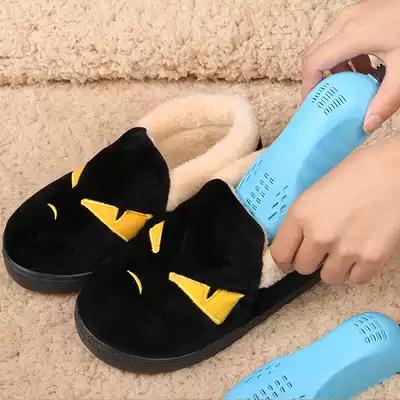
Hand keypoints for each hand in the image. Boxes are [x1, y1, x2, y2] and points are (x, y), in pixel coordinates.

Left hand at [270, 136, 399, 284]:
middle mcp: (319, 235)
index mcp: (301, 214)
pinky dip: (357, 270)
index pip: (280, 254)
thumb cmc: (357, 172)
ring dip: (333, 268)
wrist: (397, 171)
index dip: (284, 260)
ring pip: (328, 278)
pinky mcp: (372, 259)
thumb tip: (296, 241)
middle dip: (310, 260)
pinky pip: (356, 279)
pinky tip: (361, 253)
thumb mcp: (317, 191)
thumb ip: (303, 218)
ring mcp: (345, 249)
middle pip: (303, 267)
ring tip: (343, 251)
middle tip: (321, 250)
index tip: (289, 261)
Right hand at [302, 0, 399, 132]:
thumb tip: (367, 125)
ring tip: (347, 86)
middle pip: (313, 54)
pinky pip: (338, 37)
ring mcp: (352, 14)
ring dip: (330, 67)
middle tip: (323, 99)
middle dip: (315, 79)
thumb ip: (386, 99)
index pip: (313, 63)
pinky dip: (342, 56)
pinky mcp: (360, 13)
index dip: (308, 86)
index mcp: (352, 34)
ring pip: (325, 45)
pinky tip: (362, 68)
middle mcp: (345, 21)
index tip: (311, 104)